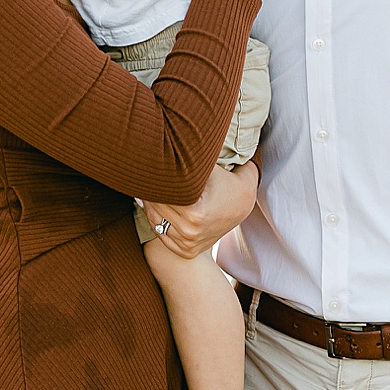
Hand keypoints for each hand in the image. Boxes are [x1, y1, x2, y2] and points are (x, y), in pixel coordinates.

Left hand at [143, 161, 257, 261]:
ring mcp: (188, 243)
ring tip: (149, 187)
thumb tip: (180, 138)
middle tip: (146, 174)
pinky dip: (155, 219)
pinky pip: (160, 232)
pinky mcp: (186, 251)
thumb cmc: (230, 181)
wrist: (243, 206)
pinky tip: (154, 205)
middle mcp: (190, 230)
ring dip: (150, 203)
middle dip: (151, 189)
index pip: (162, 192)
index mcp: (196, 211)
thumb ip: (202, 154)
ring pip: (154, 219)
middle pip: (156, 205)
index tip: (151, 167)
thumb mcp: (216, 166)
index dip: (155, 178)